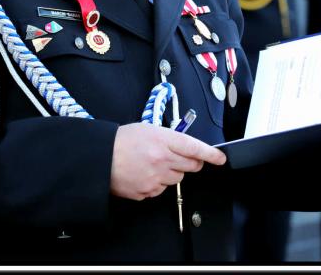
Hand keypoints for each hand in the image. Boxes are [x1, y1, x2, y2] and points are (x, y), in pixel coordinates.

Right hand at [110, 123, 225, 200]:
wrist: (100, 158)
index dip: (211, 154)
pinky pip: (161, 190)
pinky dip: (157, 184)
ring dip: (171, 173)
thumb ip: (169, 139)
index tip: (220, 158)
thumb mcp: (149, 129)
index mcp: (164, 140)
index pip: (195, 148)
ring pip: (177, 179)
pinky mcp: (147, 192)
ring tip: (153, 165)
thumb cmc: (122, 140)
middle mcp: (162, 160)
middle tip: (179, 158)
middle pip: (191, 166)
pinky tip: (144, 174)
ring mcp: (155, 178)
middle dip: (190, 163)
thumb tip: (186, 148)